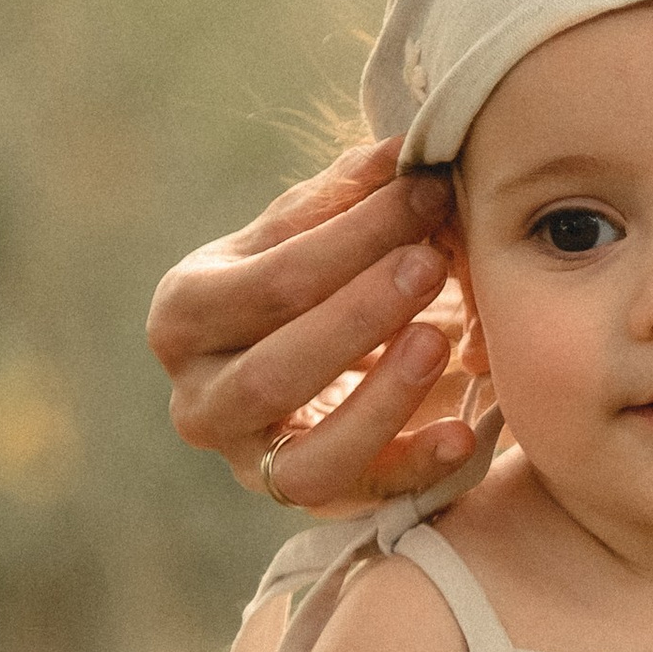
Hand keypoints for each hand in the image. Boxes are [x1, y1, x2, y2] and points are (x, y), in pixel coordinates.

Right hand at [148, 138, 485, 516]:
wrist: (300, 364)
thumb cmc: (303, 284)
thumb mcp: (312, 232)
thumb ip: (351, 193)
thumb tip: (403, 148)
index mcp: (186, 312)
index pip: (272, 279)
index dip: (353, 237)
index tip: (429, 193)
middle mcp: (198, 397)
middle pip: (276, 368)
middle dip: (359, 315)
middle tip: (431, 263)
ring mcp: (246, 462)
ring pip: (305, 455)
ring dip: (379, 400)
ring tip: (441, 342)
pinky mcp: (301, 503)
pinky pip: (358, 500)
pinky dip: (414, 468)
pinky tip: (465, 433)